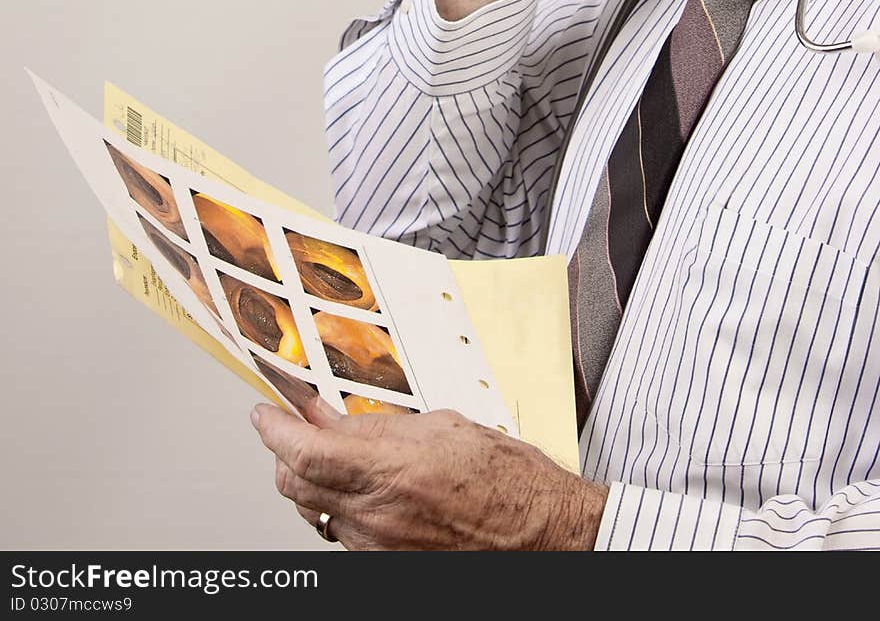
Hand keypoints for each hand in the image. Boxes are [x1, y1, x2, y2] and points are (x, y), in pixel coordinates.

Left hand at [250, 397, 608, 550]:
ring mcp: (379, 548)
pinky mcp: (387, 567)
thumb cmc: (507, 479)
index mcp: (392, 470)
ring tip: (335, 458)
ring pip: (318, 512)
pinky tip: (364, 492)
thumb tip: (335, 419)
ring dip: (315, 483)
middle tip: (292, 428)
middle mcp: (377, 515)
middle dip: (285, 455)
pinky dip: (344, 510)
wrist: (542, 534)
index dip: (273, 431)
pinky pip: (346, 535)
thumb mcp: (441, 428)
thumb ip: (379, 427)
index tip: (263, 413)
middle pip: (295, 487)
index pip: (304, 453)